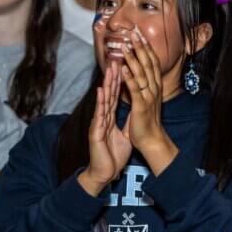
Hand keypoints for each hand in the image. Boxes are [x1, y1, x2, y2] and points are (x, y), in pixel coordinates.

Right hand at [79, 62, 131, 194]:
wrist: (105, 173)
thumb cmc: (113, 155)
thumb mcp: (124, 135)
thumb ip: (127, 121)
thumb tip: (135, 111)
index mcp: (110, 118)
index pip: (115, 96)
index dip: (119, 81)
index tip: (124, 66)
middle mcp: (103, 117)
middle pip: (109, 94)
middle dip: (113, 77)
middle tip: (116, 58)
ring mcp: (98, 123)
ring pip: (103, 100)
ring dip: (107, 84)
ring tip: (110, 69)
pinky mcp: (96, 132)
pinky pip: (99, 115)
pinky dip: (100, 102)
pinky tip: (101, 91)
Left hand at [119, 27, 177, 171]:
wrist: (153, 140)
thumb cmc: (147, 121)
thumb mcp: (148, 99)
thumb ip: (144, 86)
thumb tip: (137, 73)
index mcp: (155, 86)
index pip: (152, 63)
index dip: (147, 47)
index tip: (140, 34)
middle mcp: (154, 89)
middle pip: (149, 64)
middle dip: (141, 47)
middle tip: (134, 32)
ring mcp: (149, 97)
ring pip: (142, 74)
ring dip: (133, 58)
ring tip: (125, 45)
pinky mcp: (141, 106)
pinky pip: (135, 89)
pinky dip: (129, 77)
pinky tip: (123, 67)